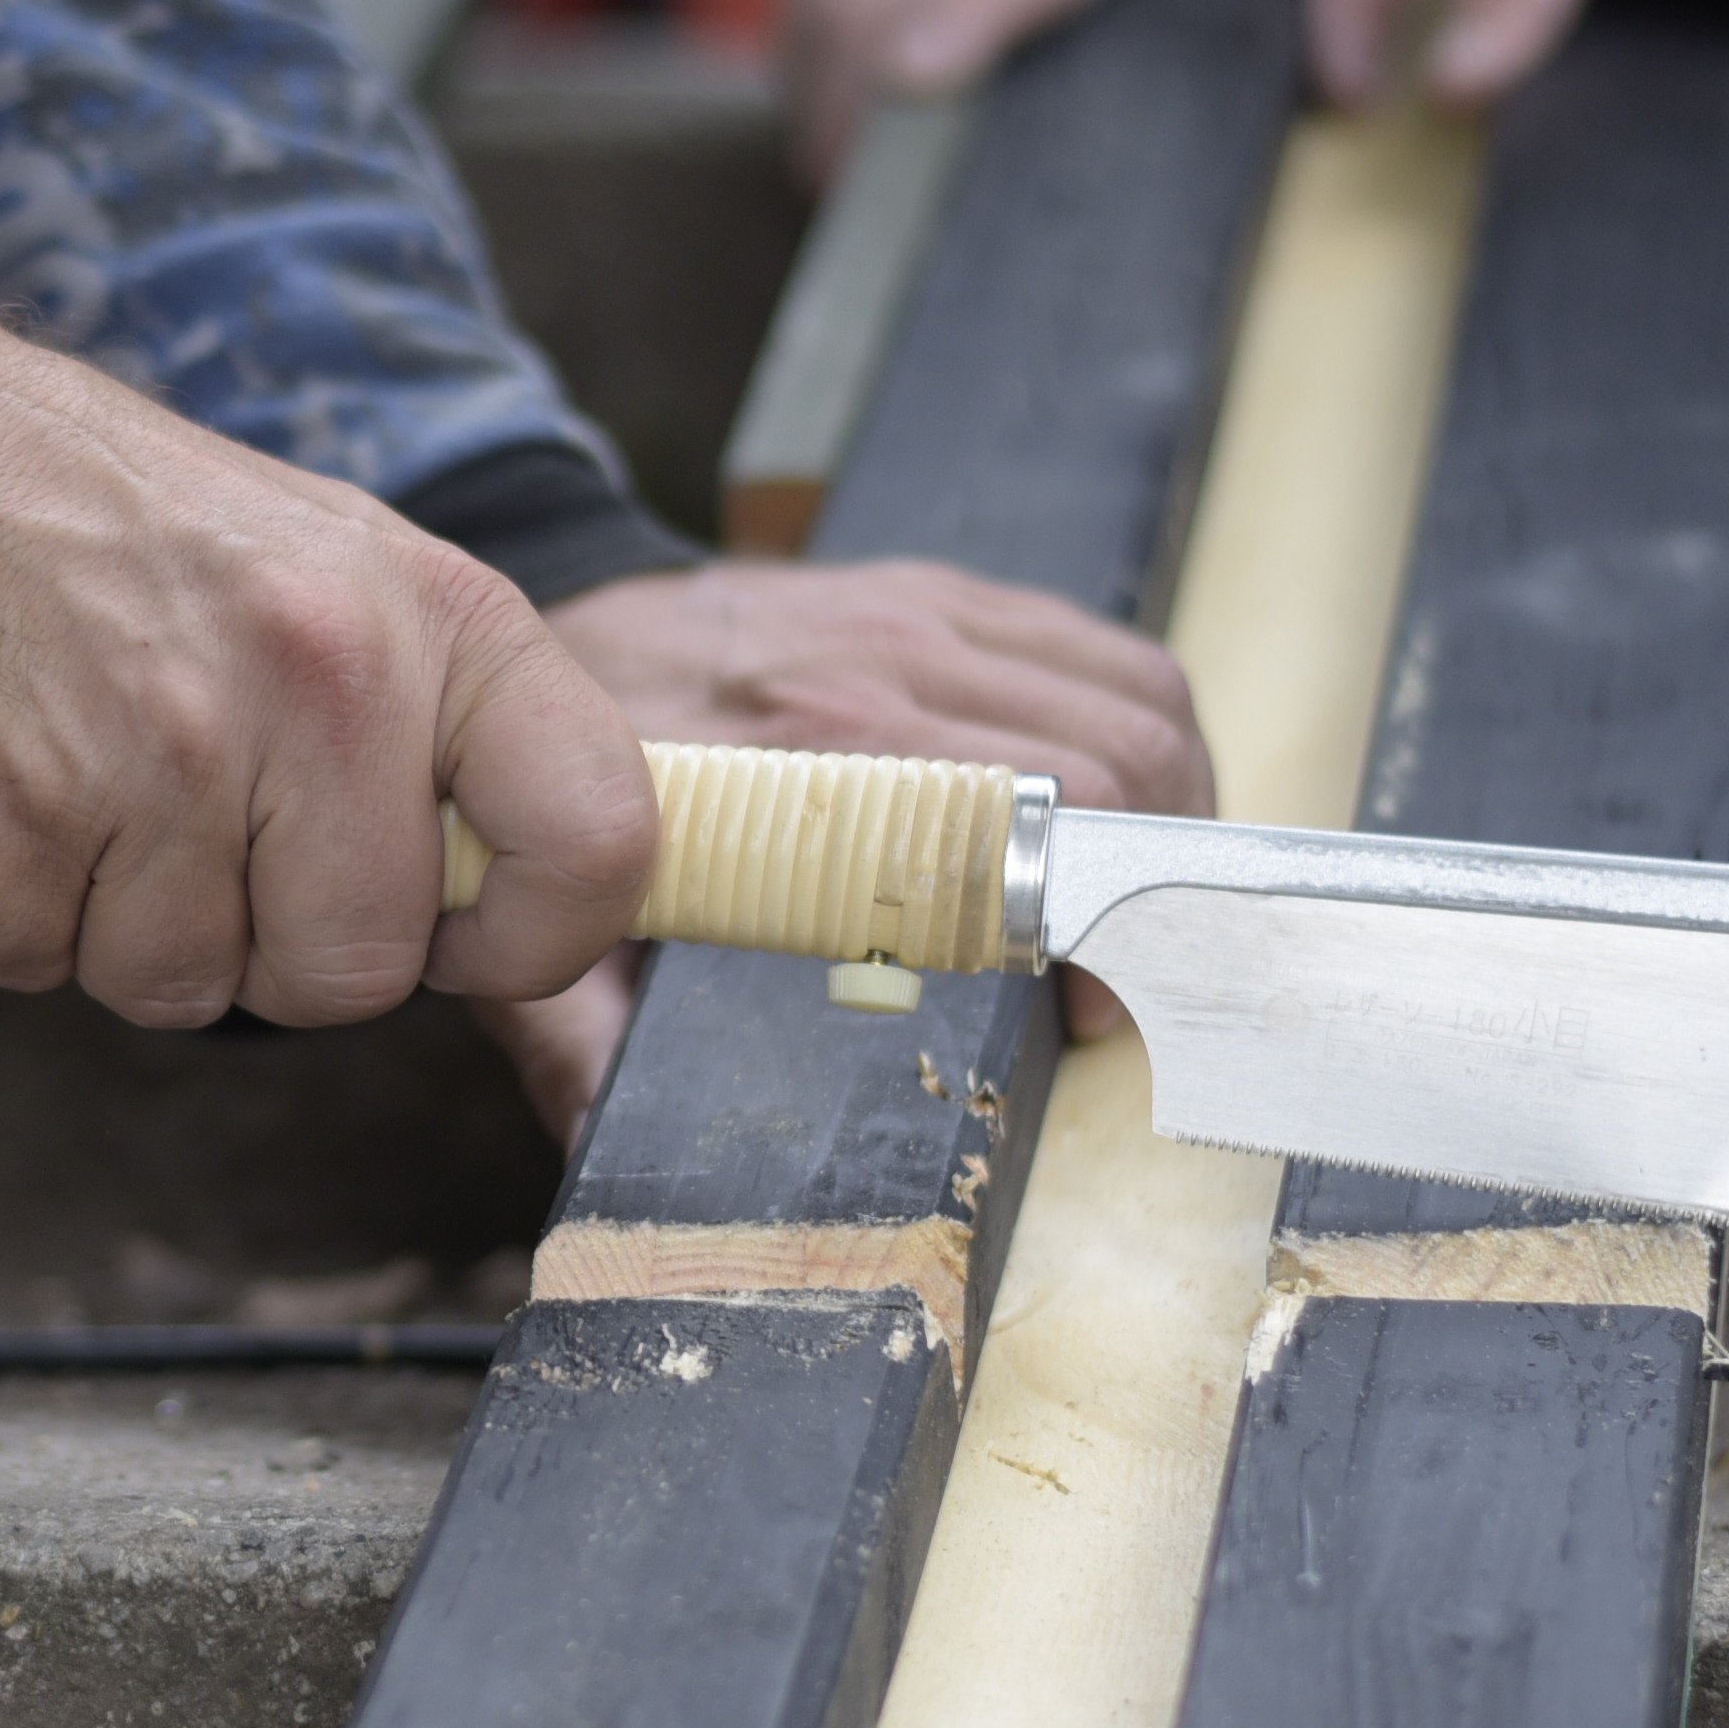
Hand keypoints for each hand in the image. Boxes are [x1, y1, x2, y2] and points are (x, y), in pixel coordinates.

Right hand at [0, 377, 654, 1029]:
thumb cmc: (108, 517)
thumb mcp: (330, 568)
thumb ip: (428, 725)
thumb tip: (500, 896)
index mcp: (432, 619)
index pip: (599, 836)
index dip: (544, 937)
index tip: (463, 938)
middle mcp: (322, 682)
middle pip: (358, 973)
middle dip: (272, 950)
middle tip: (199, 843)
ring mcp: (165, 752)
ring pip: (186, 989)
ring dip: (119, 931)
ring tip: (86, 788)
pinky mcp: (13, 810)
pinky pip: (34, 965)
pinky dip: (4, 915)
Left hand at [467, 557, 1214, 1140]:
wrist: (558, 606)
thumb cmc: (567, 761)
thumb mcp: (551, 906)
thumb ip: (576, 1031)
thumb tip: (598, 1139)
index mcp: (805, 758)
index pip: (1022, 825)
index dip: (1091, 933)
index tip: (1089, 1014)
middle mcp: (880, 669)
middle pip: (1116, 759)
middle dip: (1158, 884)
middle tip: (1130, 971)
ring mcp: (919, 612)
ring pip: (1134, 692)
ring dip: (1176, 800)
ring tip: (1143, 892)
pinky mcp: (937, 588)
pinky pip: (1097, 644)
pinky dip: (1141, 723)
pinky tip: (1120, 798)